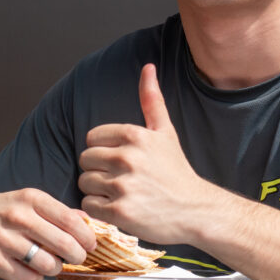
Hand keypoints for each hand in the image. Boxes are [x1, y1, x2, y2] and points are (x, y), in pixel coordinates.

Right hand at [0, 189, 97, 279]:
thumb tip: (87, 222)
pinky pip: (28, 278)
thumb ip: (58, 211)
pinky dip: (36, 278)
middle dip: (76, 255)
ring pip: (48, 264)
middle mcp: (18, 217)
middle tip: (76, 257)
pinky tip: (32, 270)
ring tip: (52, 263)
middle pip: (63, 244)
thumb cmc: (1, 210)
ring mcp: (4, 239)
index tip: (90, 244)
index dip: (86, 236)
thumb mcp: (28, 200)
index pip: (70, 220)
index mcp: (30, 199)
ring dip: (55, 268)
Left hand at [78, 63, 208, 243]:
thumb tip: (148, 67)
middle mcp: (127, 157)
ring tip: (120, 193)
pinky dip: (99, 209)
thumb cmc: (176, 170)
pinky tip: (119, 207)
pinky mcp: (120, 212)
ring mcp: (123, 186)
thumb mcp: (165, 131)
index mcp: (134, 135)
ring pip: (84, 182)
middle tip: (119, 178)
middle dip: (97, 170)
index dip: (103, 150)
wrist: (195, 209)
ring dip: (97, 190)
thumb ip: (151, 99)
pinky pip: (88, 205)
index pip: (91, 138)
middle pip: (85, 159)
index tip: (120, 160)